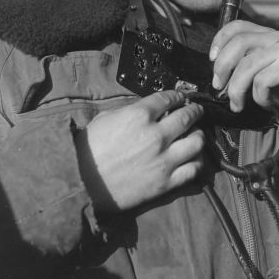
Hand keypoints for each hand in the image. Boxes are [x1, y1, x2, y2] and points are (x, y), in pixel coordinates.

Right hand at [75, 91, 204, 213]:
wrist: (79, 182)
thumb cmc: (89, 150)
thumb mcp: (107, 118)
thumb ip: (132, 111)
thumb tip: (149, 111)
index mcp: (140, 114)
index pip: (169, 98)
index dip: (179, 95)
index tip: (182, 97)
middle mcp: (157, 134)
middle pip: (188, 116)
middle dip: (195, 110)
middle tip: (197, 111)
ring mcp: (164, 159)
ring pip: (197, 142)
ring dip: (199, 136)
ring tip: (196, 135)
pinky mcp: (165, 182)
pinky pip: (193, 169)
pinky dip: (198, 162)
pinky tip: (194, 159)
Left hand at [210, 20, 278, 119]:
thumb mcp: (259, 71)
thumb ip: (243, 63)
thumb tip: (217, 71)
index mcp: (266, 34)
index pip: (237, 26)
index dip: (220, 40)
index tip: (211, 59)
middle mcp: (276, 37)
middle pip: (238, 43)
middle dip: (222, 67)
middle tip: (218, 86)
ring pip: (246, 65)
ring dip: (236, 89)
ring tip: (237, 104)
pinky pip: (261, 81)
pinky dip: (258, 96)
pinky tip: (266, 102)